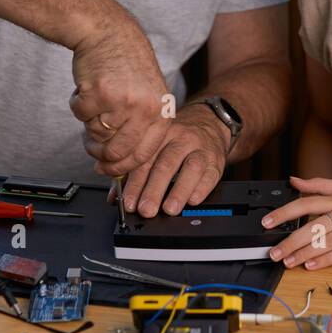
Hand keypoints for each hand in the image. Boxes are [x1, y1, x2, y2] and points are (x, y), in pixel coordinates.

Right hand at [69, 12, 169, 175]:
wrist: (108, 32)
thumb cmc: (126, 64)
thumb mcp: (148, 95)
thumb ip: (139, 127)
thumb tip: (118, 164)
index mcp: (162, 111)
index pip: (144, 154)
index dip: (122, 167)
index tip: (108, 170)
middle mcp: (146, 108)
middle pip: (118, 151)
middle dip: (100, 154)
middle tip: (91, 146)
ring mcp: (122, 101)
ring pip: (96, 134)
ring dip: (88, 123)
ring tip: (94, 103)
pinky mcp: (98, 93)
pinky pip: (80, 115)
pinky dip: (77, 105)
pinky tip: (86, 89)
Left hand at [99, 105, 229, 217]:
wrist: (209, 123)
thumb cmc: (176, 140)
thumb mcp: (154, 148)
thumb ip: (133, 172)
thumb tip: (114, 197)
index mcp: (159, 135)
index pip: (144, 160)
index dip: (134, 184)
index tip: (129, 203)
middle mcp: (180, 138)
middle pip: (166, 164)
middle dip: (154, 190)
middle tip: (146, 209)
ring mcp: (200, 148)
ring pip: (190, 168)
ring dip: (179, 190)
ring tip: (170, 208)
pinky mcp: (216, 159)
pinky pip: (210, 173)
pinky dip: (201, 188)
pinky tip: (192, 200)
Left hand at [260, 176, 331, 270]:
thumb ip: (320, 184)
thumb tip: (294, 180)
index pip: (305, 203)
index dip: (284, 213)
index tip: (266, 222)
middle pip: (311, 226)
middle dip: (289, 240)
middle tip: (272, 251)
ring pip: (324, 242)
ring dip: (304, 253)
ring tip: (287, 262)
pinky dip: (326, 260)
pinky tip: (312, 266)